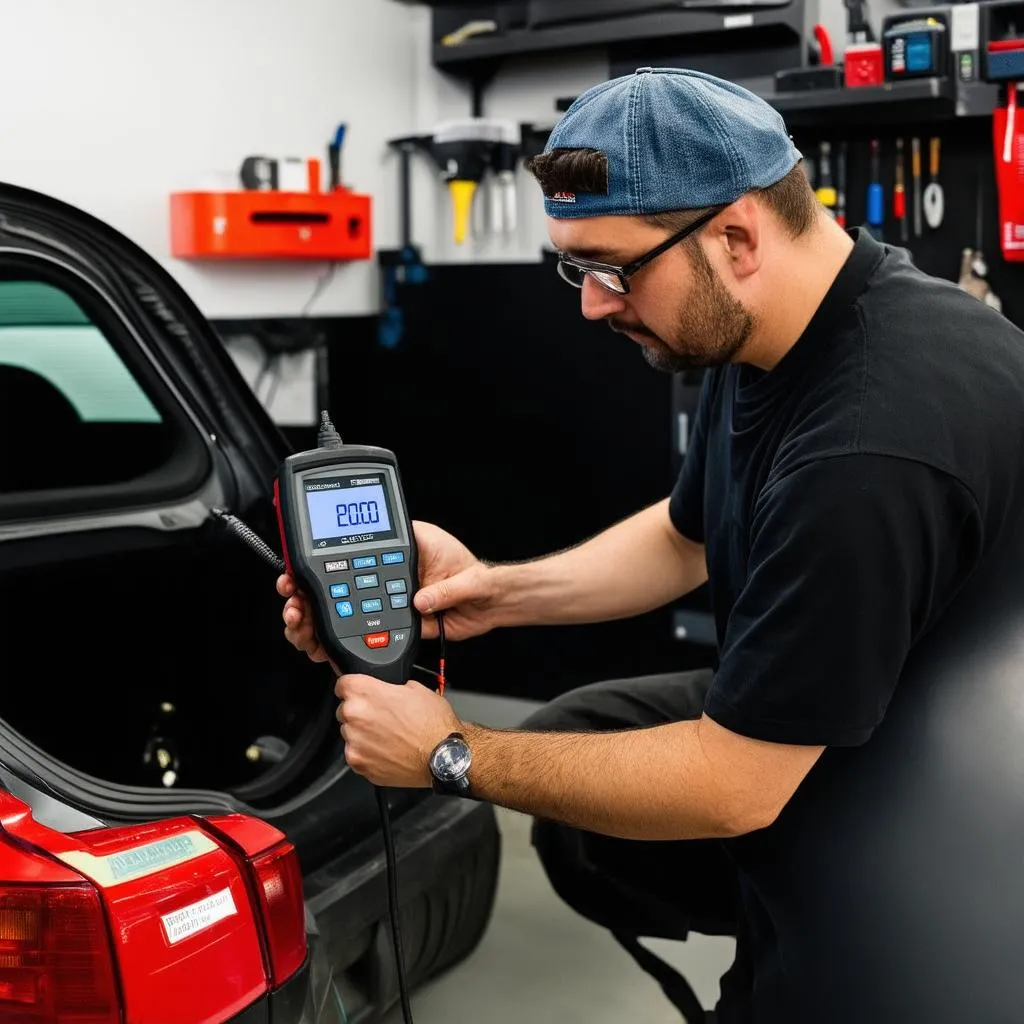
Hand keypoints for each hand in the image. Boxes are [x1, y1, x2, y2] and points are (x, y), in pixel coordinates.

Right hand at [276, 519, 498, 664]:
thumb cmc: (478, 579)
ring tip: (298, 621)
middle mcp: (387, 569)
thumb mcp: (467, 579)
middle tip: (292, 599)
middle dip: (306, 588)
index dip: (325, 555)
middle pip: (338, 575)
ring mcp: (385, 595)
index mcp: (401, 548)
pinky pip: (359, 625)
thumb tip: (420, 600)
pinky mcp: (390, 618)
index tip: (302, 566)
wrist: (489, 606)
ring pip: (341, 602)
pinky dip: (337, 634)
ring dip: (314, 612)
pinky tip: (319, 642)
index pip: (356, 546)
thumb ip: (445, 590)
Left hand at [335, 674, 460, 786]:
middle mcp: (355, 716)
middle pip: (344, 710)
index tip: (356, 692)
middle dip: (360, 712)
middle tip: (382, 718)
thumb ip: (389, 688)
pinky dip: (367, 753)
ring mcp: (355, 743)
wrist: (443, 755)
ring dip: (363, 734)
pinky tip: (387, 751)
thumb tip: (385, 691)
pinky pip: (356, 754)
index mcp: (366, 693)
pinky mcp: (359, 764)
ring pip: (350, 734)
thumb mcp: (415, 688)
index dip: (352, 687)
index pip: (342, 684)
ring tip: (388, 736)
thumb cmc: (433, 724)